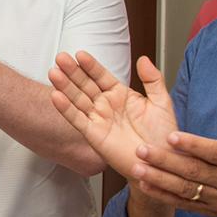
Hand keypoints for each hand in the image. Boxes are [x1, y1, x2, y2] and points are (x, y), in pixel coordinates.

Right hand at [48, 53, 177, 177]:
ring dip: (65, 86)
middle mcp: (107, 106)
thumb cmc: (163, 136)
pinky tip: (56, 97)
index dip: (90, 66)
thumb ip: (153, 80)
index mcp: (121, 95)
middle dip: (72, 71)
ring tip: (54, 73)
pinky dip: (66, 109)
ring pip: (78, 99)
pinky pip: (77, 119)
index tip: (80, 54)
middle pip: (85, 85)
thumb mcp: (161, 103)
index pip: (101, 76)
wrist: (162, 162)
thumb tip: (143, 59)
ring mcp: (99, 119)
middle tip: (60, 58)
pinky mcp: (94, 135)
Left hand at [129, 93, 216, 216]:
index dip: (193, 145)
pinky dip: (163, 196)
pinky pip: (184, 204)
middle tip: (141, 148)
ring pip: (186, 189)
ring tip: (137, 167)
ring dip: (159, 179)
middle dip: (166, 160)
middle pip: (195, 170)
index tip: (170, 136)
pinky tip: (144, 185)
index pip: (215, 153)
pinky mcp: (209, 211)